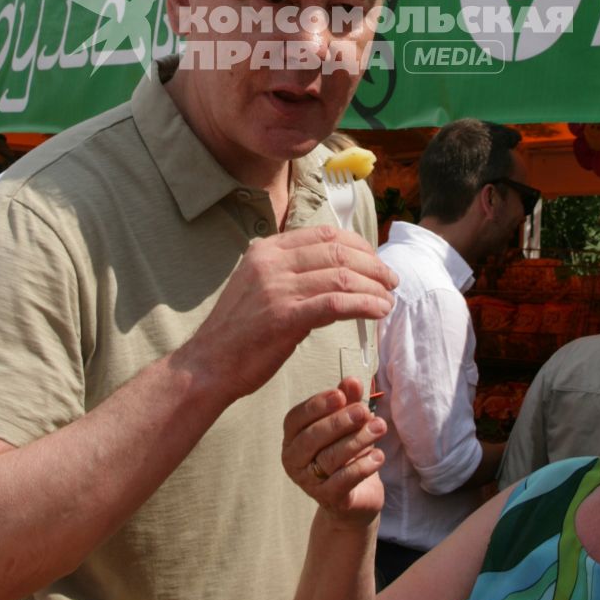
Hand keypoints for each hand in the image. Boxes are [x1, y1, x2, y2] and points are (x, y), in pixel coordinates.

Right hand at [190, 226, 396, 402]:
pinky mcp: (284, 316)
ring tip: (389, 299)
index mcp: (266, 250)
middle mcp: (271, 262)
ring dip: (373, 287)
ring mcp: (277, 288)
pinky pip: (337, 304)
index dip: (358, 245)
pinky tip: (378, 312)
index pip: (324, 234)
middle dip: (372, 265)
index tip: (376, 260)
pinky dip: (364, 305)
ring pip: (342, 276)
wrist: (208, 365)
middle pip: (338, 251)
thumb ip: (292, 275)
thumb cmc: (238, 333)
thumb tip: (336, 274)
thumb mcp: (260, 288)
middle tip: (391, 280)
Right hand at [282, 377, 385, 523]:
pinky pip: (343, 481)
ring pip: (330, 458)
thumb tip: (351, 381)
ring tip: (380, 428)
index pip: (296, 418)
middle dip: (339, 422)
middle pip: (312, 438)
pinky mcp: (328, 498)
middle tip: (364, 411)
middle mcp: (294, 459)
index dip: (317, 405)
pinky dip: (362, 466)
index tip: (340, 394)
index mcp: (292, 437)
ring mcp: (308, 482)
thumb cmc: (347, 453)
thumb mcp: (347, 423)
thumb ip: (347, 401)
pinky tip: (379, 456)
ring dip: (357, 440)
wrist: (356, 497)